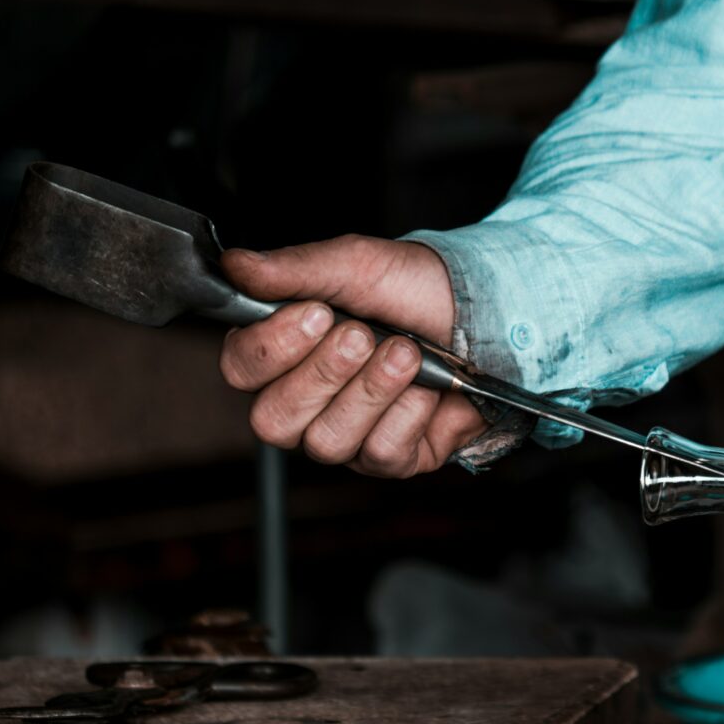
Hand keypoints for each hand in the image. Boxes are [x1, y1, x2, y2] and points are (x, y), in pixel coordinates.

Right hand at [218, 235, 486, 476]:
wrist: (488, 314)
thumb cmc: (417, 290)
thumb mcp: (357, 265)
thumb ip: (294, 269)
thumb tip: (236, 266)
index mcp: (285, 352)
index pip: (241, 369)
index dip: (272, 348)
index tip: (317, 314)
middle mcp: (307, 402)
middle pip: (274, 419)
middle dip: (324, 374)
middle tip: (363, 335)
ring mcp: (347, 435)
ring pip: (327, 441)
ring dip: (372, 391)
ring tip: (407, 353)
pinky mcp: (391, 458)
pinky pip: (380, 453)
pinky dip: (409, 412)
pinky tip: (428, 387)